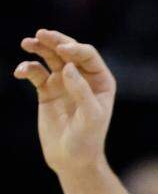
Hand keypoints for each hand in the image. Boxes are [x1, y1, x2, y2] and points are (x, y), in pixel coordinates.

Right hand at [14, 29, 116, 173]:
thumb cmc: (87, 140)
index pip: (88, 56)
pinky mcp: (47, 91)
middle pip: (68, 51)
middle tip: (40, 34)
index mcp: (101, 82)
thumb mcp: (90, 117)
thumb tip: (68, 67)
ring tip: (27, 43)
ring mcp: (64, 83)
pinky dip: (27, 68)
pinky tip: (20, 72)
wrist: (71, 159)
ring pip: (50, 57)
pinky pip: (36, 73)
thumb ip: (82, 91)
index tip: (62, 50)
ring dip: (39, 48)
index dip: (75, 49)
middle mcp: (83, 79)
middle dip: (55, 40)